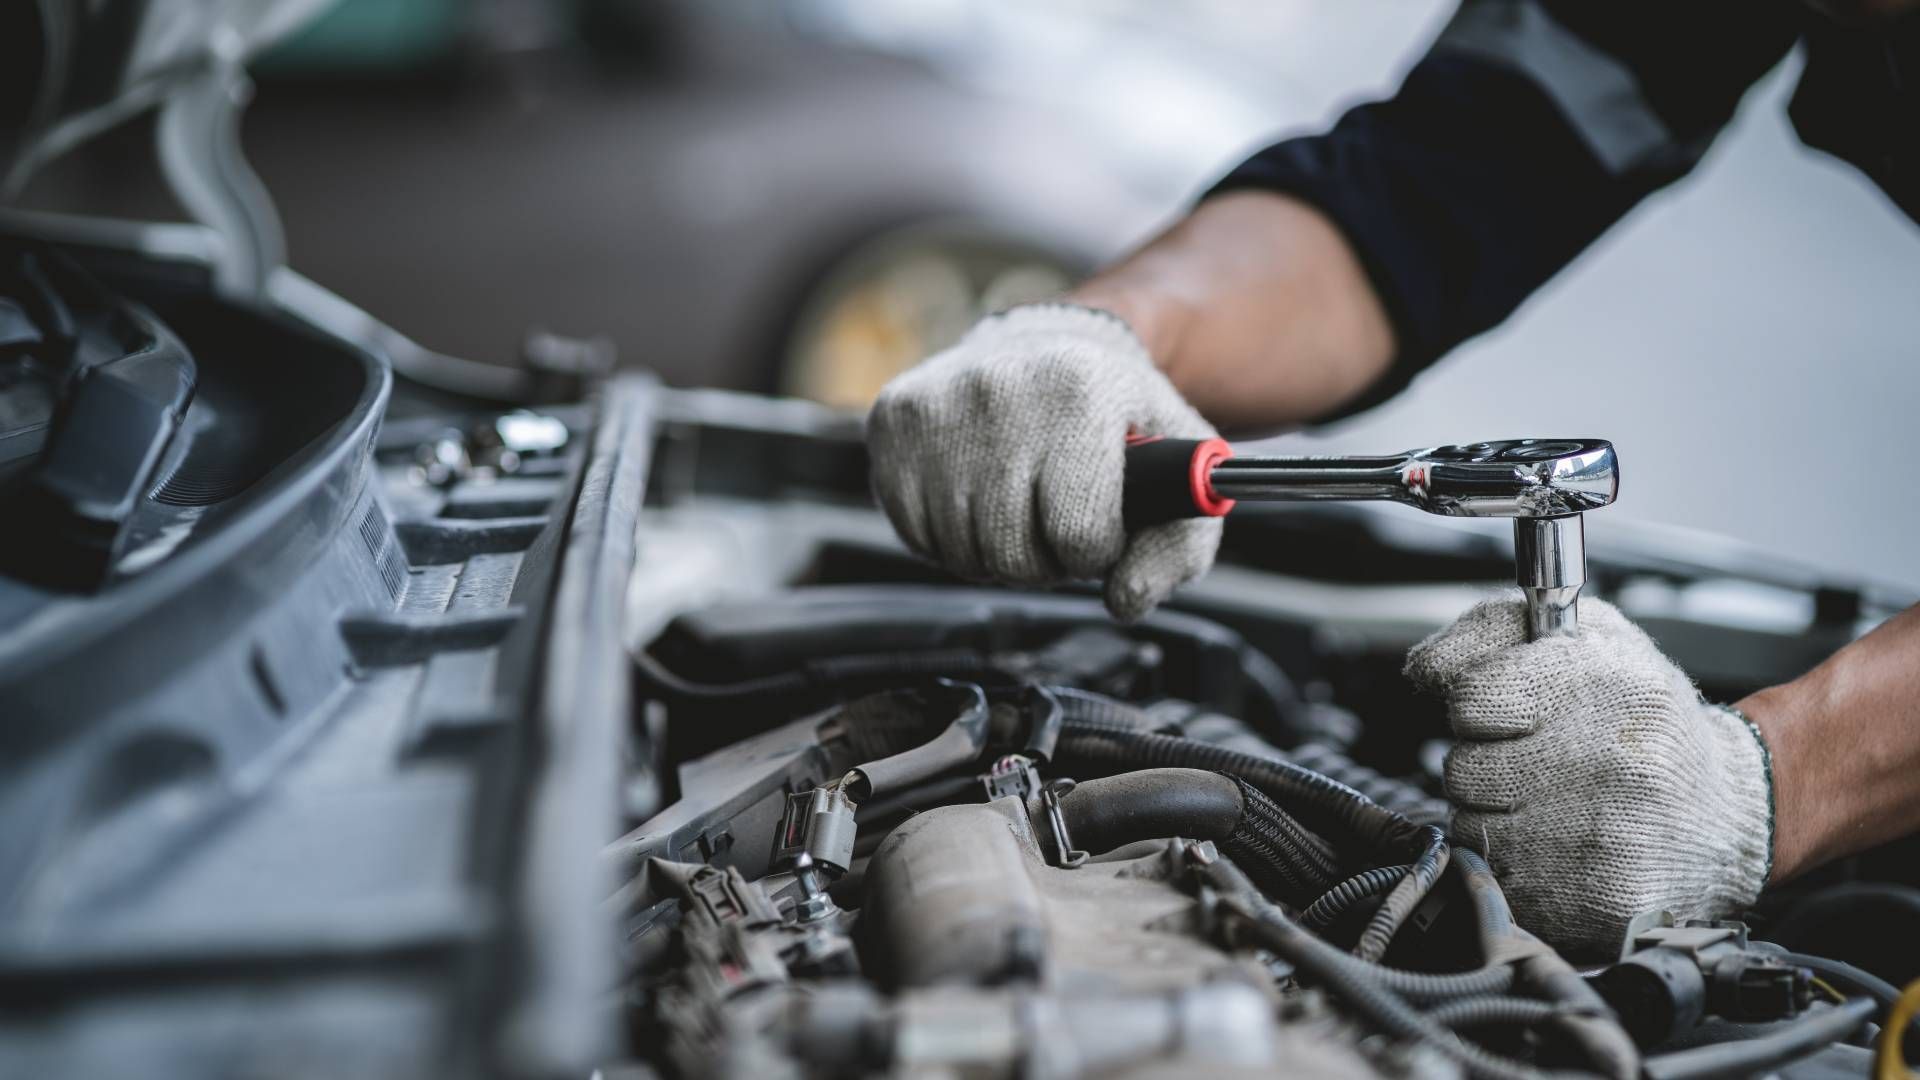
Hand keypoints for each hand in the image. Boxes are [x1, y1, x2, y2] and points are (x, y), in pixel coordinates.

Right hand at [866, 303, 1219, 620]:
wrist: (1047, 344)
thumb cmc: (1114, 414)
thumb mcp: (1177, 467)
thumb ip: (1176, 547)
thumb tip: (1123, 599)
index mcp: (1082, 389)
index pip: (1081, 535)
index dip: (1097, 548)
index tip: (1100, 520)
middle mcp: (1001, 387)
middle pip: (1013, 554)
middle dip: (1044, 558)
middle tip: (1056, 518)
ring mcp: (937, 403)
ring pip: (961, 552)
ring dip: (995, 552)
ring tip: (1019, 506)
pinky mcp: (891, 419)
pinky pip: (914, 534)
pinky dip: (948, 536)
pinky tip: (976, 497)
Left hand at [1405, 597, 1773, 953]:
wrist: (1727, 808)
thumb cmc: (1640, 716)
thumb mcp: (1581, 637)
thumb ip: (1488, 632)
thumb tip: (1422, 670)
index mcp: (1602, 685)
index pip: (1471, 700)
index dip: (1477, 708)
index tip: (1508, 713)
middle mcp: (1606, 762)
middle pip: (1462, 771)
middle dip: (1485, 766)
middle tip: (1537, 763)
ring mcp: (1604, 837)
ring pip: (1472, 830)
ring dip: (1496, 818)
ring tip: (1552, 802)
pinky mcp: (1600, 900)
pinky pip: (1501, 883)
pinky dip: (1517, 867)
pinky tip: (1560, 846)